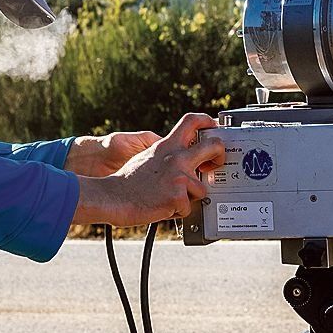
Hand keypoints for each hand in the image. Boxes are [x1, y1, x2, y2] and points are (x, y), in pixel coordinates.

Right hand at [72, 113, 223, 226]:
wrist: (112, 197)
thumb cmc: (128, 182)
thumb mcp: (149, 157)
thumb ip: (168, 155)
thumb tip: (186, 158)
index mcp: (168, 145)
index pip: (192, 121)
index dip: (207, 120)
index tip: (214, 127)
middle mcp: (176, 157)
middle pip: (214, 145)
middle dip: (220, 155)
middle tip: (215, 164)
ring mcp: (179, 176)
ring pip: (202, 189)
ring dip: (189, 198)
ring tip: (169, 198)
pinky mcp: (177, 196)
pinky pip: (188, 208)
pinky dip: (177, 212)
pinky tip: (163, 207)